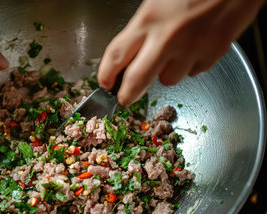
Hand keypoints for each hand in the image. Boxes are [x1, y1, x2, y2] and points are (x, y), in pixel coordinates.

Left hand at [98, 0, 263, 104]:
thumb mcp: (158, 1)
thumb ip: (143, 26)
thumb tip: (129, 53)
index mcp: (148, 19)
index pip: (116, 56)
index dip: (106, 75)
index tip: (105, 82)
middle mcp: (167, 37)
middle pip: (136, 81)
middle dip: (127, 94)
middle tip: (125, 97)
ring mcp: (192, 48)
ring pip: (168, 80)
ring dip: (164, 74)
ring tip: (171, 54)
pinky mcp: (214, 53)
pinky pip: (194, 72)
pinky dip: (189, 66)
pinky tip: (193, 48)